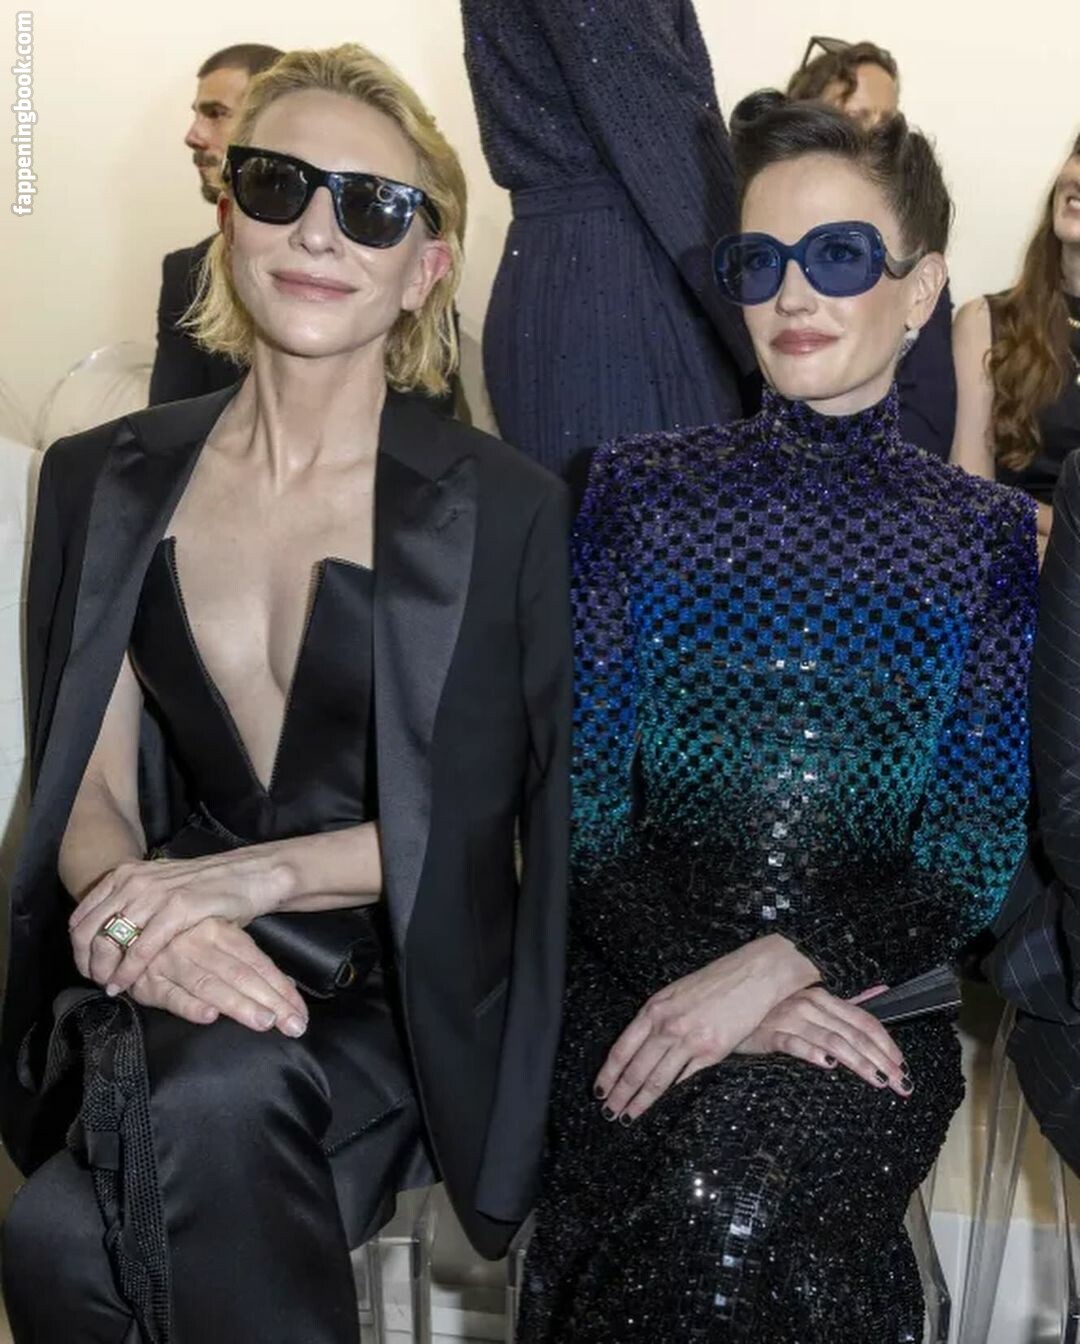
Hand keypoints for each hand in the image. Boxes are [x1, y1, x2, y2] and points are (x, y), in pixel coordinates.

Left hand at [69, 852, 290, 994]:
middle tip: (97, 982)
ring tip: (111, 986)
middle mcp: (134, 881)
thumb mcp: (161, 887)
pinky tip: (127, 984)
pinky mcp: (178, 908)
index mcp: (126, 874)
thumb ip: (134, 902)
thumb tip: (108, 931)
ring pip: (111, 940)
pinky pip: (142, 947)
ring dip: (106, 969)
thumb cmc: (206, 887)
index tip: (88, 968)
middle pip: (89, 930)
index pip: (83, 915)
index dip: (79, 948)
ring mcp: (155, 893)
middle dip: (88, 962)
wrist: (249, 875)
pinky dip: (129, 970)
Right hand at [127, 918, 308, 1035]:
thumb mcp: (216, 938)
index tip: (300, 1013)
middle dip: (270, 1001)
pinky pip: (170, 996)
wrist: (125, 927)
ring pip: (210, 984)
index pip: (257, 962)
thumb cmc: (181, 936)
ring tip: (263, 1021)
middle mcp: (198, 944)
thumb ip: (246, 961)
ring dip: (238, 1004)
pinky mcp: (147, 983)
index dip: (280, 988)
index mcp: (219, 931)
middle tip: (293, 1026)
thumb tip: (285, 985)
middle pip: (240, 975)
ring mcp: (172, 962)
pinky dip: (189, 1005)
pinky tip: (209, 1016)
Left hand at [594, 934, 818, 1122]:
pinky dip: (672, 1095)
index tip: (599, 1090)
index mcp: (654, 1009)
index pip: (622, 1049)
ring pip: (657, 1079)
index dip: (608, 1074)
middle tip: (609, 1112)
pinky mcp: (712, 1052)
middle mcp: (667, 1026)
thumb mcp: (675, 992)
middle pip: (636, 1069)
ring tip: (628, 1117)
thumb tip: (640, 1042)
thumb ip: (657, 1017)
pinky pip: (685, 1079)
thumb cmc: (714, 981)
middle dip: (620, 1094)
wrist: (751, 975)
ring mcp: (689, 1040)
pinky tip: (663, 1107)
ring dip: (640, 1102)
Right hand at [734, 985, 911, 1096]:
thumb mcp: (811, 1003)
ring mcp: (789, 1018)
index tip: (903, 1065)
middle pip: (854, 1034)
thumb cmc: (774, 1011)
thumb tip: (879, 991)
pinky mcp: (769, 1033)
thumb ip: (845, 1003)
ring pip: (832, 1040)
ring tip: (879, 1080)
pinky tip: (828, 1064)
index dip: (886, 1043)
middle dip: (881, 1059)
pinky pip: (794, 1043)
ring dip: (859, 1062)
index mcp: (823, 997)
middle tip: (901, 1083)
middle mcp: (810, 1004)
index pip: (863, 1021)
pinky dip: (812, 1052)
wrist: (730, 1012)